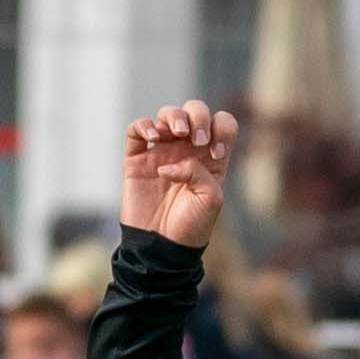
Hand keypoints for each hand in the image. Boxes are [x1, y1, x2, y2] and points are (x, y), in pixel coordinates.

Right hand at [121, 101, 236, 249]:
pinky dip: (144, 125)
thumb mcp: (210, 199)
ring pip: (167, 114)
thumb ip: (200, 172)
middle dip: (198, 116)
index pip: (222, 124)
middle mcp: (187, 150)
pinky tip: (152, 136)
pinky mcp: (137, 159)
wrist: (161, 247)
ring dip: (174, 116)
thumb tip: (170, 163)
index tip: (215, 151)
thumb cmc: (191, 226)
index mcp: (210, 157)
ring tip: (177, 132)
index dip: (221, 128)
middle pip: (195, 111)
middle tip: (197, 139)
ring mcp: (161, 152)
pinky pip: (137, 130)